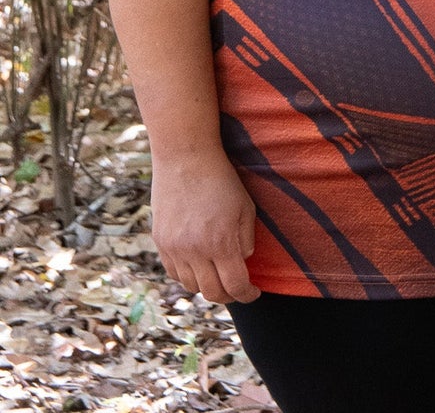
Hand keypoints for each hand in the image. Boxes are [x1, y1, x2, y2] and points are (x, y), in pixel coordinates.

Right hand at [150, 149, 259, 303]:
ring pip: (191, 286)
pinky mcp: (160, 242)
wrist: (185, 159)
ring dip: (207, 286)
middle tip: (237, 289)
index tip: (254, 293)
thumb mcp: (245, 206)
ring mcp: (174, 249)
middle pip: (211, 292)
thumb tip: (242, 262)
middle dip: (228, 296)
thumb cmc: (222, 179)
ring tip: (218, 276)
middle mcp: (195, 251)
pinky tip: (198, 267)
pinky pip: (174, 273)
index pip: (235, 285)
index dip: (247, 295)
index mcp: (221, 243)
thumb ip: (245, 239)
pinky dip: (187, 276)